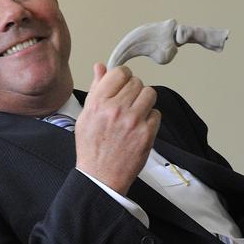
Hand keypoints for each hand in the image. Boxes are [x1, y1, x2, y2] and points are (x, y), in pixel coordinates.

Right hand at [75, 63, 160, 194]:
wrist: (100, 177)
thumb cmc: (91, 147)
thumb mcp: (85, 115)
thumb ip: (96, 89)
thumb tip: (100, 67)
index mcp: (98, 102)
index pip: (120, 72)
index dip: (123, 77)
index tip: (123, 85)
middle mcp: (116, 109)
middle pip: (137, 82)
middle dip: (133, 91)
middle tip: (128, 104)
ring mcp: (133, 121)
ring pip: (150, 94)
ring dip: (144, 102)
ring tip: (135, 113)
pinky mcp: (147, 134)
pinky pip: (157, 113)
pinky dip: (150, 119)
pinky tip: (139, 128)